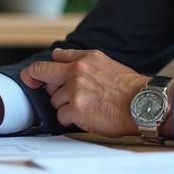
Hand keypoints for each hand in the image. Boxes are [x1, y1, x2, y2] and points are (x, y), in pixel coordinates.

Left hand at [22, 48, 149, 137]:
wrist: (142, 104)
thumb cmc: (128, 88)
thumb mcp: (105, 63)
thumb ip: (78, 58)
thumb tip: (57, 54)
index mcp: (84, 59)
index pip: (52, 59)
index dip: (37, 70)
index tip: (31, 77)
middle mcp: (77, 72)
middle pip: (42, 75)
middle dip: (43, 86)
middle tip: (62, 96)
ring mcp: (74, 90)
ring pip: (54, 101)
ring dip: (65, 106)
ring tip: (86, 107)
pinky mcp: (75, 108)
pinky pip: (61, 116)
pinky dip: (70, 119)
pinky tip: (86, 117)